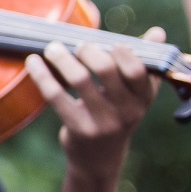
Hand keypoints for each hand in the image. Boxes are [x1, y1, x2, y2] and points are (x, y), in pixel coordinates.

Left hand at [22, 31, 161, 181]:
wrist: (99, 159)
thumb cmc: (117, 115)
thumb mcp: (136, 94)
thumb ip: (145, 63)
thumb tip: (157, 33)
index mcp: (144, 97)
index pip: (137, 68)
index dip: (121, 50)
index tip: (108, 42)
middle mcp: (127, 110)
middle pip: (105, 68)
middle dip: (87, 50)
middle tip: (76, 44)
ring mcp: (103, 122)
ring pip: (79, 79)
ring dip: (62, 58)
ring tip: (52, 48)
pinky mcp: (78, 129)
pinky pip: (56, 96)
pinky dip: (42, 75)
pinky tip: (32, 62)